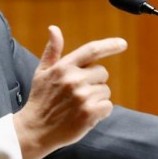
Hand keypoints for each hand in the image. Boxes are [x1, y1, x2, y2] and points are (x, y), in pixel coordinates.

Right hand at [13, 25, 126, 158]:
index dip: (109, 45)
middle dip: (95, 82)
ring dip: (97, 98)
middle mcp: (74, 79)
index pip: (92, 50)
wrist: (35, 130)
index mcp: (63, 66)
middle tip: (78, 93)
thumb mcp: (42, 72)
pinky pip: (108, 106)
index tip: (123, 43)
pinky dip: (101, 111)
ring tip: (78, 105)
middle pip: (103, 73)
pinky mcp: (89, 114)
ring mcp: (82, 97)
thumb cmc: (40, 99)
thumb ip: (52, 50)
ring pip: (105, 91)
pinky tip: (85, 115)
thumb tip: (54, 28)